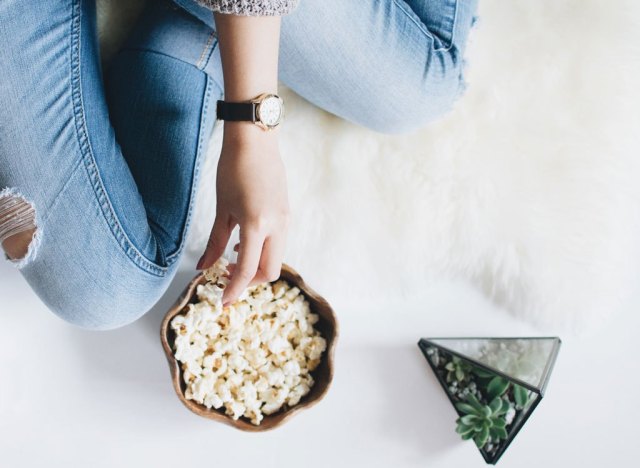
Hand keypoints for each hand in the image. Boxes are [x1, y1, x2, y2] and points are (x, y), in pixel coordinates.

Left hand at [196, 122, 289, 306]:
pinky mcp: (287, 214)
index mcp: (257, 225)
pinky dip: (264, 251)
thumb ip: (215, 242)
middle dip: (249, 282)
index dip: (234, 290)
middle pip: (270, 271)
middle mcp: (277, 226)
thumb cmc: (233, 170)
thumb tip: (203, 267)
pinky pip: (279, 243)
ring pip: (277, 258)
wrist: (256, 141)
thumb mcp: (222, 209)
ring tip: (235, 257)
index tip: (223, 302)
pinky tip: (246, 242)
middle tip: (229, 278)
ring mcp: (285, 220)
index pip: (247, 270)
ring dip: (258, 266)